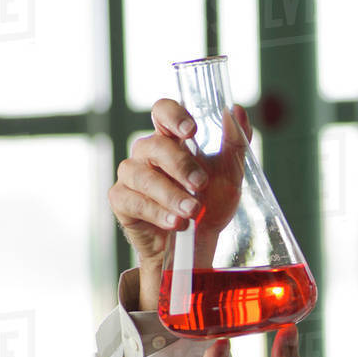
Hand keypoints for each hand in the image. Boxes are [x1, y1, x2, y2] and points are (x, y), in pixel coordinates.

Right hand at [109, 98, 252, 310]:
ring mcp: (131, 175)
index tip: (191, 131)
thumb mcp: (231, 176)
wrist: (196, 246)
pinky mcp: (121, 200)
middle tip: (201, 184)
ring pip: (143, 175)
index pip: (163, 111)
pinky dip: (157, 213)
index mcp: (172, 138)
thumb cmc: (211, 205)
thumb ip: (235, 143)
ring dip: (171, 195)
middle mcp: (148, 152)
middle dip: (180, 165)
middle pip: (155, 145)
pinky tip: (175, 223)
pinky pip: (133, 200)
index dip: (173, 116)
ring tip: (192, 211)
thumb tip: (235, 110)